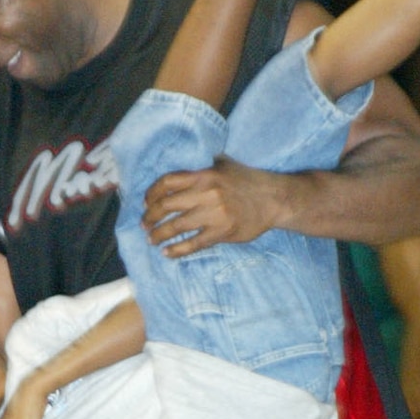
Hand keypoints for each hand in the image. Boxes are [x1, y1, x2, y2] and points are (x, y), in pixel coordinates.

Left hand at [143, 158, 280, 257]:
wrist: (274, 199)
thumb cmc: (248, 180)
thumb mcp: (224, 165)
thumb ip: (203, 167)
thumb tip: (181, 172)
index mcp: (204, 175)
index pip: (168, 182)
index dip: (151, 193)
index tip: (145, 202)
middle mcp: (206, 193)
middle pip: (166, 205)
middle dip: (150, 216)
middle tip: (144, 224)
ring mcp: (214, 214)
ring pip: (176, 226)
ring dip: (159, 234)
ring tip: (152, 239)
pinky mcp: (222, 232)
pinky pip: (194, 243)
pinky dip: (177, 250)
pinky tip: (167, 253)